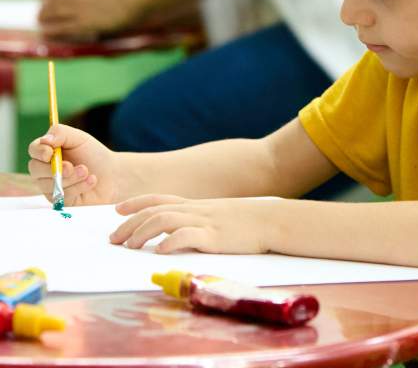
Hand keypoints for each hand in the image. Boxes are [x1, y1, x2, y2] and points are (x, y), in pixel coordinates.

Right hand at [28, 124, 119, 205]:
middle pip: (35, 169)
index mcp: (48, 152)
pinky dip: (79, 187)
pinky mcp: (59, 201)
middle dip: (54, 169)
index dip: (39, 151)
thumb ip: (61, 133)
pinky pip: (61, 197)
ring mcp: (50, 186)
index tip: (50, 153)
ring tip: (87, 172)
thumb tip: (45, 140)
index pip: (34, 150)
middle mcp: (45, 170)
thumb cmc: (93, 154)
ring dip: (71, 178)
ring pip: (49, 185)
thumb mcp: (80, 138)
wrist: (112, 174)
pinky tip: (92, 181)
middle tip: (71, 167)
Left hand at [37, 0, 142, 37]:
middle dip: (44, 8)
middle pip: (52, 0)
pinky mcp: (85, 24)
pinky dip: (52, 32)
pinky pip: (63, 28)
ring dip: (44, 18)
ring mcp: (81, 9)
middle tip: (40, 14)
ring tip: (40, 24)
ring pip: (53, 13)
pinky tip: (45, 35)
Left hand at [110, 194, 281, 253]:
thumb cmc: (246, 221)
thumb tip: (178, 233)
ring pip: (164, 220)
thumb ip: (198, 220)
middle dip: (129, 224)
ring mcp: (204, 222)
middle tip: (113, 239)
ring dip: (142, 233)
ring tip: (128, 247)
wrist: (270, 220)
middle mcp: (195, 210)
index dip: (135, 203)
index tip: (117, 210)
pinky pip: (187, 236)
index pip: (159, 199)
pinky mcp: (213, 236)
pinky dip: (168, 243)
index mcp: (195, 205)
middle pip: (154, 211)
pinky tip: (158, 252)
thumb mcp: (218, 215)